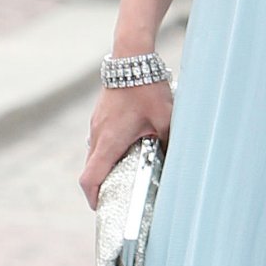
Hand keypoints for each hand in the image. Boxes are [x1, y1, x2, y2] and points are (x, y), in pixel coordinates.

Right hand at [79, 81, 172, 209]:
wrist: (132, 58)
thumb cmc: (147, 88)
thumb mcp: (165, 119)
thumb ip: (168, 142)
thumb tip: (176, 159)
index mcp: (109, 142)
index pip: (89, 179)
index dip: (93, 198)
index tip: (102, 207)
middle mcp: (97, 135)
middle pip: (90, 169)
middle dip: (101, 185)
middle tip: (118, 194)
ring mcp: (96, 124)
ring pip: (94, 153)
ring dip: (105, 165)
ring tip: (126, 171)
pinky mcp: (100, 114)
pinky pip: (99, 139)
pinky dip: (107, 149)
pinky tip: (128, 145)